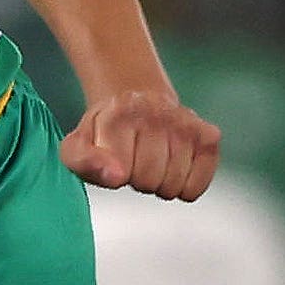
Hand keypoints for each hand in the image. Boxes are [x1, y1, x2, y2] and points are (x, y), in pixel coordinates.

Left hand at [60, 91, 218, 199]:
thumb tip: (116, 176)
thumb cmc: (103, 134)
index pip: (123, 175)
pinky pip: (198, 185)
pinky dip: (186, 186)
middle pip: (150, 182)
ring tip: (153, 161)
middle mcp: (156, 113)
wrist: (133, 98)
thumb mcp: (76, 147)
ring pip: (174, 185)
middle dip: (139, 180)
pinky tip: (175, 167)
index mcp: (119, 116)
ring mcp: (185, 123)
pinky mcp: (208, 135)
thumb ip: (83, 162)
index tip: (114, 161)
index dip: (116, 177)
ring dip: (161, 183)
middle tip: (135, 161)